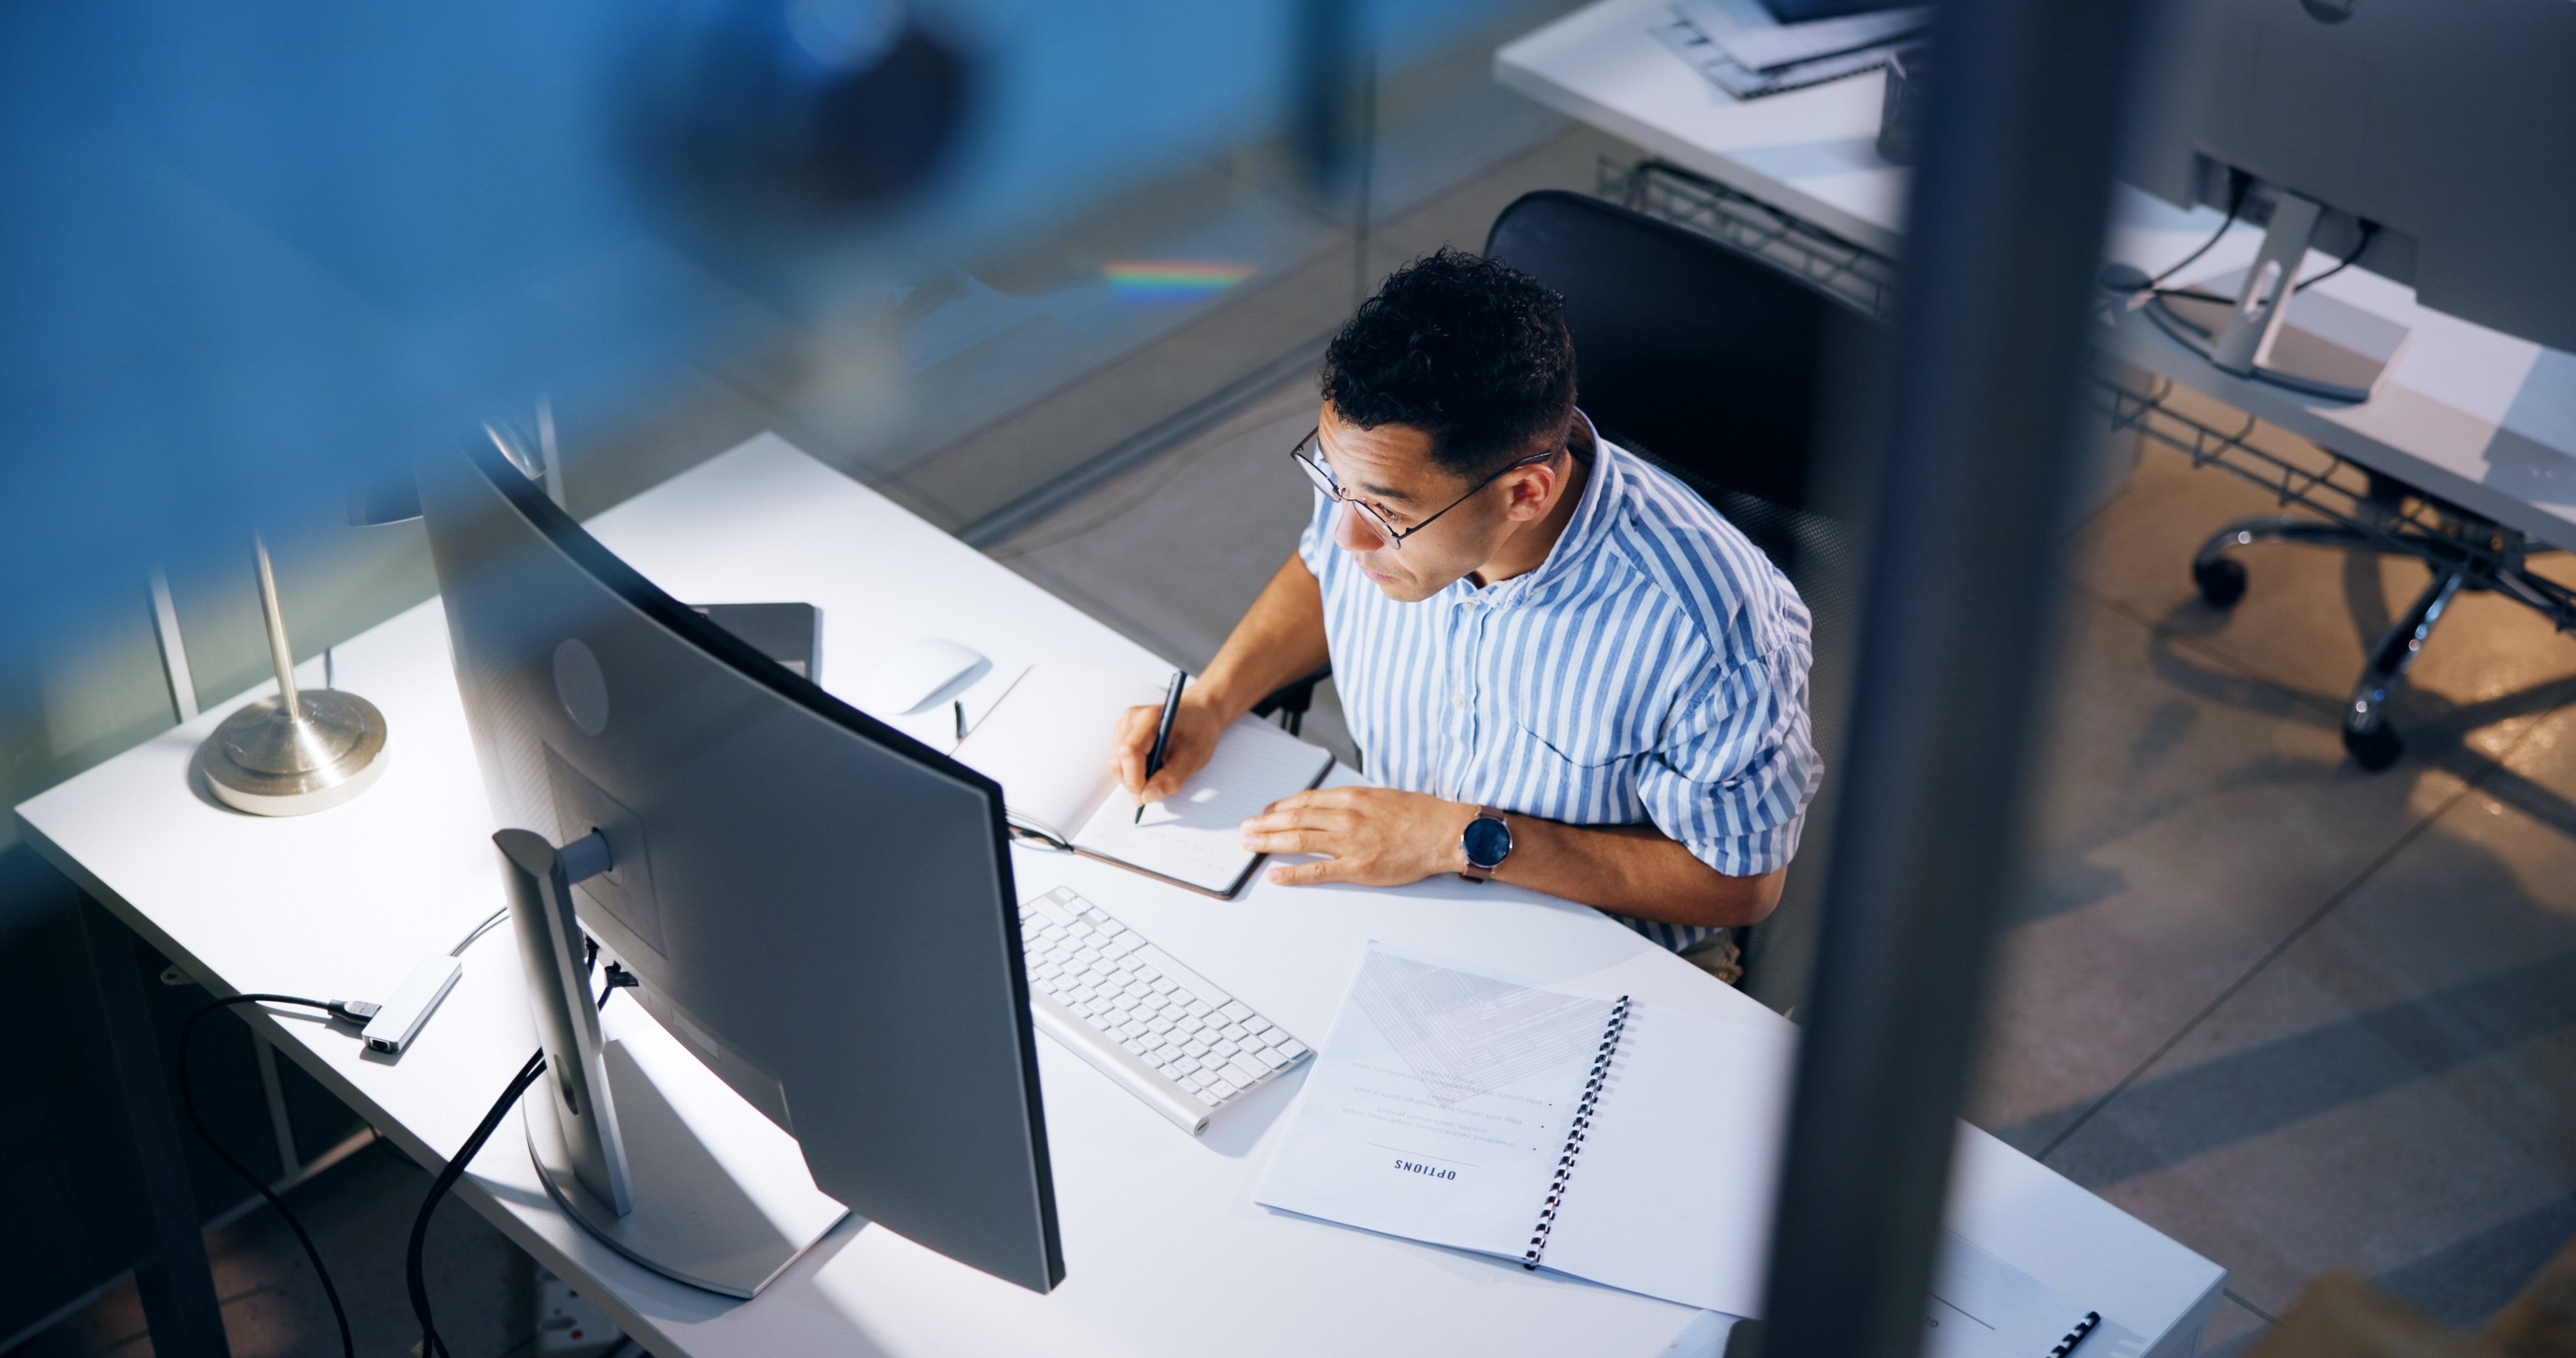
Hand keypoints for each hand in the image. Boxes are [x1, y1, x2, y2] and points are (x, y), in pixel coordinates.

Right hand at [1112, 694, 1227, 806]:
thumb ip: (1171, 778)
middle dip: (1133, 782)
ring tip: (1157, 772)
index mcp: (1150, 719)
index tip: (1144, 796)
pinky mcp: (1122, 732)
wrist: (1200, 714)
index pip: (1129, 752)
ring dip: (1132, 776)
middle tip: (1154, 789)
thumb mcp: (1193, 758)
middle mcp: (1133, 718)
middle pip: (1118, 760)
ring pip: (1116, 762)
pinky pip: (1118, 759)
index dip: (1134, 779)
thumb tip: (1147, 796)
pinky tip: (1150, 765)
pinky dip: (1132, 770)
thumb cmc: (1198, 732)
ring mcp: (1125, 724)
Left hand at [1238, 787, 1477, 886]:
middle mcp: (1346, 817)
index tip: (1266, 811)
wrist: (1445, 833)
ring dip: (1269, 843)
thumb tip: (1333, 807)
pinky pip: (1318, 871)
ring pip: (1299, 841)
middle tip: (1245, 828)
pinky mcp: (1358, 868)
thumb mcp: (1383, 796)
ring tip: (1250, 845)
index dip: (1280, 806)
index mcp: (1352, 797)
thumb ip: (1355, 802)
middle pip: (1294, 818)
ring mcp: (1350, 843)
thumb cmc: (1420, 814)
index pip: (1306, 800)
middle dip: (1265, 824)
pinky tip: (1275, 875)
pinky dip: (1293, 874)